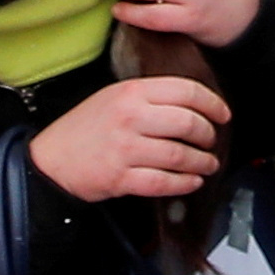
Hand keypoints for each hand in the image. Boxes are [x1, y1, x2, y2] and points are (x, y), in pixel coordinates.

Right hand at [29, 74, 232, 206]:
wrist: (51, 160)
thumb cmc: (84, 128)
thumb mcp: (113, 97)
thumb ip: (149, 96)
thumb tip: (191, 104)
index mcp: (132, 91)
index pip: (186, 91)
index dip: (212, 103)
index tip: (223, 114)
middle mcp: (131, 117)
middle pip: (188, 123)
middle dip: (208, 135)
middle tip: (212, 141)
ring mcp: (126, 149)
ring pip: (179, 155)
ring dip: (201, 162)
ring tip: (208, 164)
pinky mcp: (121, 178)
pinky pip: (163, 182)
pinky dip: (184, 183)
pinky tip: (192, 182)